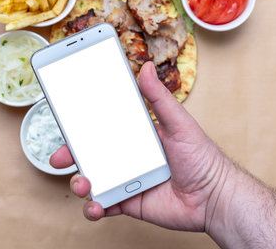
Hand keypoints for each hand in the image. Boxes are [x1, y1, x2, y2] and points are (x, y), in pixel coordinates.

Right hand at [50, 61, 228, 231]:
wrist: (215, 197)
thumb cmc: (202, 157)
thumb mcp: (179, 122)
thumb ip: (159, 98)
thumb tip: (147, 67)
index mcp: (136, 135)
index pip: (103, 127)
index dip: (81, 127)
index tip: (66, 122)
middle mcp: (128, 157)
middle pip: (91, 154)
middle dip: (71, 156)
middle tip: (60, 158)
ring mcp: (127, 180)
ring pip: (93, 180)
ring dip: (80, 183)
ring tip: (83, 184)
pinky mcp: (129, 203)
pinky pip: (105, 206)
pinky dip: (94, 208)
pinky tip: (95, 206)